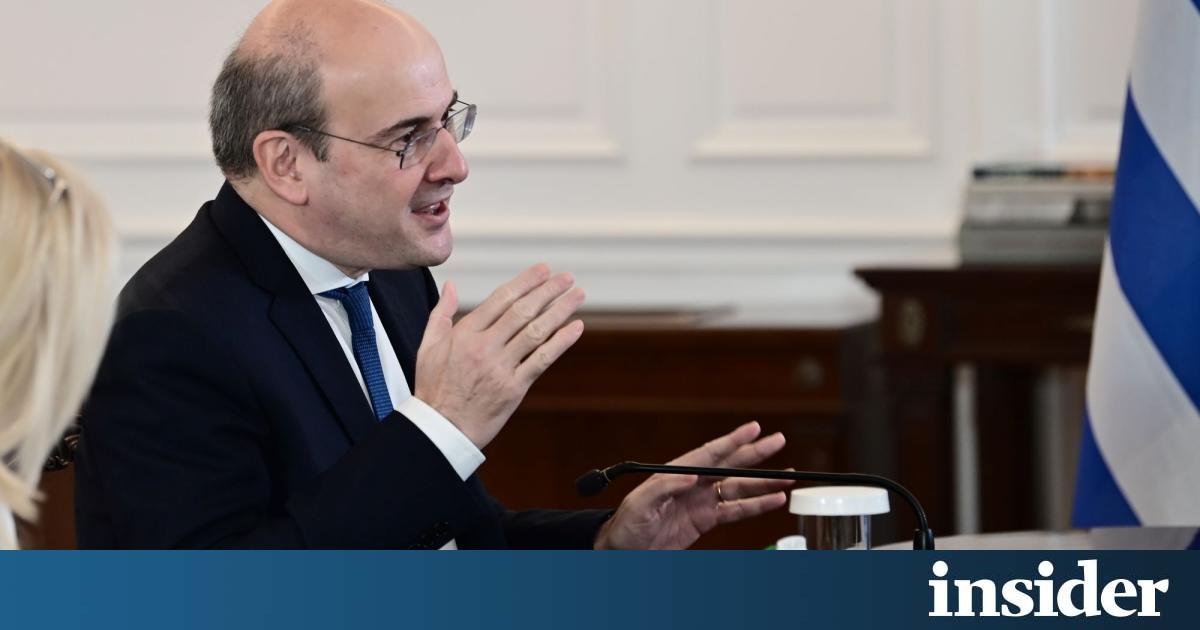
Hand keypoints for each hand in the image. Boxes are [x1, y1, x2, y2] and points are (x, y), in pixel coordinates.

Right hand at [414, 264, 584, 448]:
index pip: (501, 299)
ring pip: (536, 332)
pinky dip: (561, 342)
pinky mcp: (514, 388)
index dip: (525, 282)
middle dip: (548, 291)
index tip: (543, 270)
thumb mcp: (428, 346)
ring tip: (577, 295)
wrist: (441, 429)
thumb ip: (441, 313)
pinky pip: (541, 360)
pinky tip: (576, 328)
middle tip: (567, 277)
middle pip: (522, 311)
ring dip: (560, 311)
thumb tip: (451, 285)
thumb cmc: (434, 388)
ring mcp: (501, 368)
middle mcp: (485, 347)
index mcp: (465, 333)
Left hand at [593, 422, 792, 549]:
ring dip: (763, 483)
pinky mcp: (705, 521)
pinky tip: (773, 500)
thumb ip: (664, 486)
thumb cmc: (626, 525)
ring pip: (739, 488)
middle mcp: (692, 484)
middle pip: (730, 465)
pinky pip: (735, 511)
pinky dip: (756, 506)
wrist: (623, 551)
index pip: (710, 453)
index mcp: (677, 473)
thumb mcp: (639, 503)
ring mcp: (701, 502)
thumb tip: (690, 475)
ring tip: (787, 476)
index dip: (733, 440)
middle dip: (755, 454)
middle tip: (779, 441)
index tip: (754, 428)